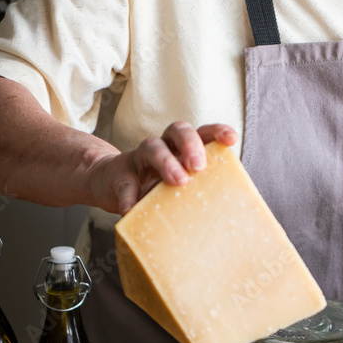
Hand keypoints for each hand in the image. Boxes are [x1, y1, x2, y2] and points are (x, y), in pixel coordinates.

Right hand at [88, 121, 238, 214]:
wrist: (111, 186)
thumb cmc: (155, 186)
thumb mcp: (178, 186)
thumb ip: (198, 190)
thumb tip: (226, 212)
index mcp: (182, 148)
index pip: (202, 132)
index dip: (217, 132)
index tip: (231, 139)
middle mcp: (164, 146)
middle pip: (178, 130)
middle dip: (191, 144)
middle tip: (198, 166)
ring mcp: (140, 159)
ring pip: (152, 147)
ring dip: (167, 162)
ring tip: (179, 181)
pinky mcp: (120, 176)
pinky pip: (125, 184)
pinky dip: (129, 197)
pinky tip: (132, 209)